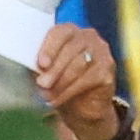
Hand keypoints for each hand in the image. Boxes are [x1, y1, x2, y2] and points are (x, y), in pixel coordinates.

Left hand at [36, 23, 119, 139]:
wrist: (81, 107)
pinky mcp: (107, 70)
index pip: (60, 32)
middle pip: (70, 49)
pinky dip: (69, 92)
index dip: (50, 47)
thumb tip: (32, 70)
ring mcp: (101, 52)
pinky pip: (87, 79)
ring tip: (47, 96)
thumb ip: (39, 67)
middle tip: (42, 85)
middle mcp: (88, 37)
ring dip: (60, 82)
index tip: (41, 64)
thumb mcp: (44, 73)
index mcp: (69, 32)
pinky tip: (57, 101)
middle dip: (54, 69)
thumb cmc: (58, 83)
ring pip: (79, 64)